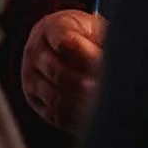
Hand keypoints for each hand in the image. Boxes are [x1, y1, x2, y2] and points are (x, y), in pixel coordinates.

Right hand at [20, 9, 105, 132]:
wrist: (57, 42)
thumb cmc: (82, 34)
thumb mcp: (91, 27)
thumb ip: (101, 38)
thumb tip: (117, 57)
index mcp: (50, 28)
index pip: (65, 42)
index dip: (88, 56)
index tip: (107, 66)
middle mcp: (35, 51)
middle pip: (58, 73)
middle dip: (85, 85)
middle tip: (106, 92)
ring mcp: (30, 76)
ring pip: (54, 97)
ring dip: (80, 105)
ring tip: (101, 107)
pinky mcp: (33, 98)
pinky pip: (52, 114)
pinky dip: (73, 119)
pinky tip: (91, 118)